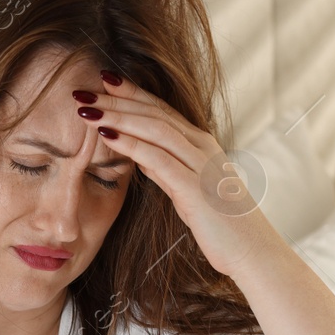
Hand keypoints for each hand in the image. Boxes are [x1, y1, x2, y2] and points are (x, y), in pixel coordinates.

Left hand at [75, 71, 284, 276]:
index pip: (160, 109)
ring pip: (155, 128)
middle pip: (154, 112)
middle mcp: (202, 147)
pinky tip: (106, 135)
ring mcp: (201, 165)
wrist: (253, 253)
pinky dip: (131, 144)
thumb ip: (167, 170)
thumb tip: (143, 157)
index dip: (130, 93)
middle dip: (116, 99)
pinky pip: (159, 159)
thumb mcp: (188, 191)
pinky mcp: (196, 189)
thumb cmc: (221, 225)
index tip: (101, 81)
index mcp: (201, 145)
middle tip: (81, 89)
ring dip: (118, 115)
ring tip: (86, 108)